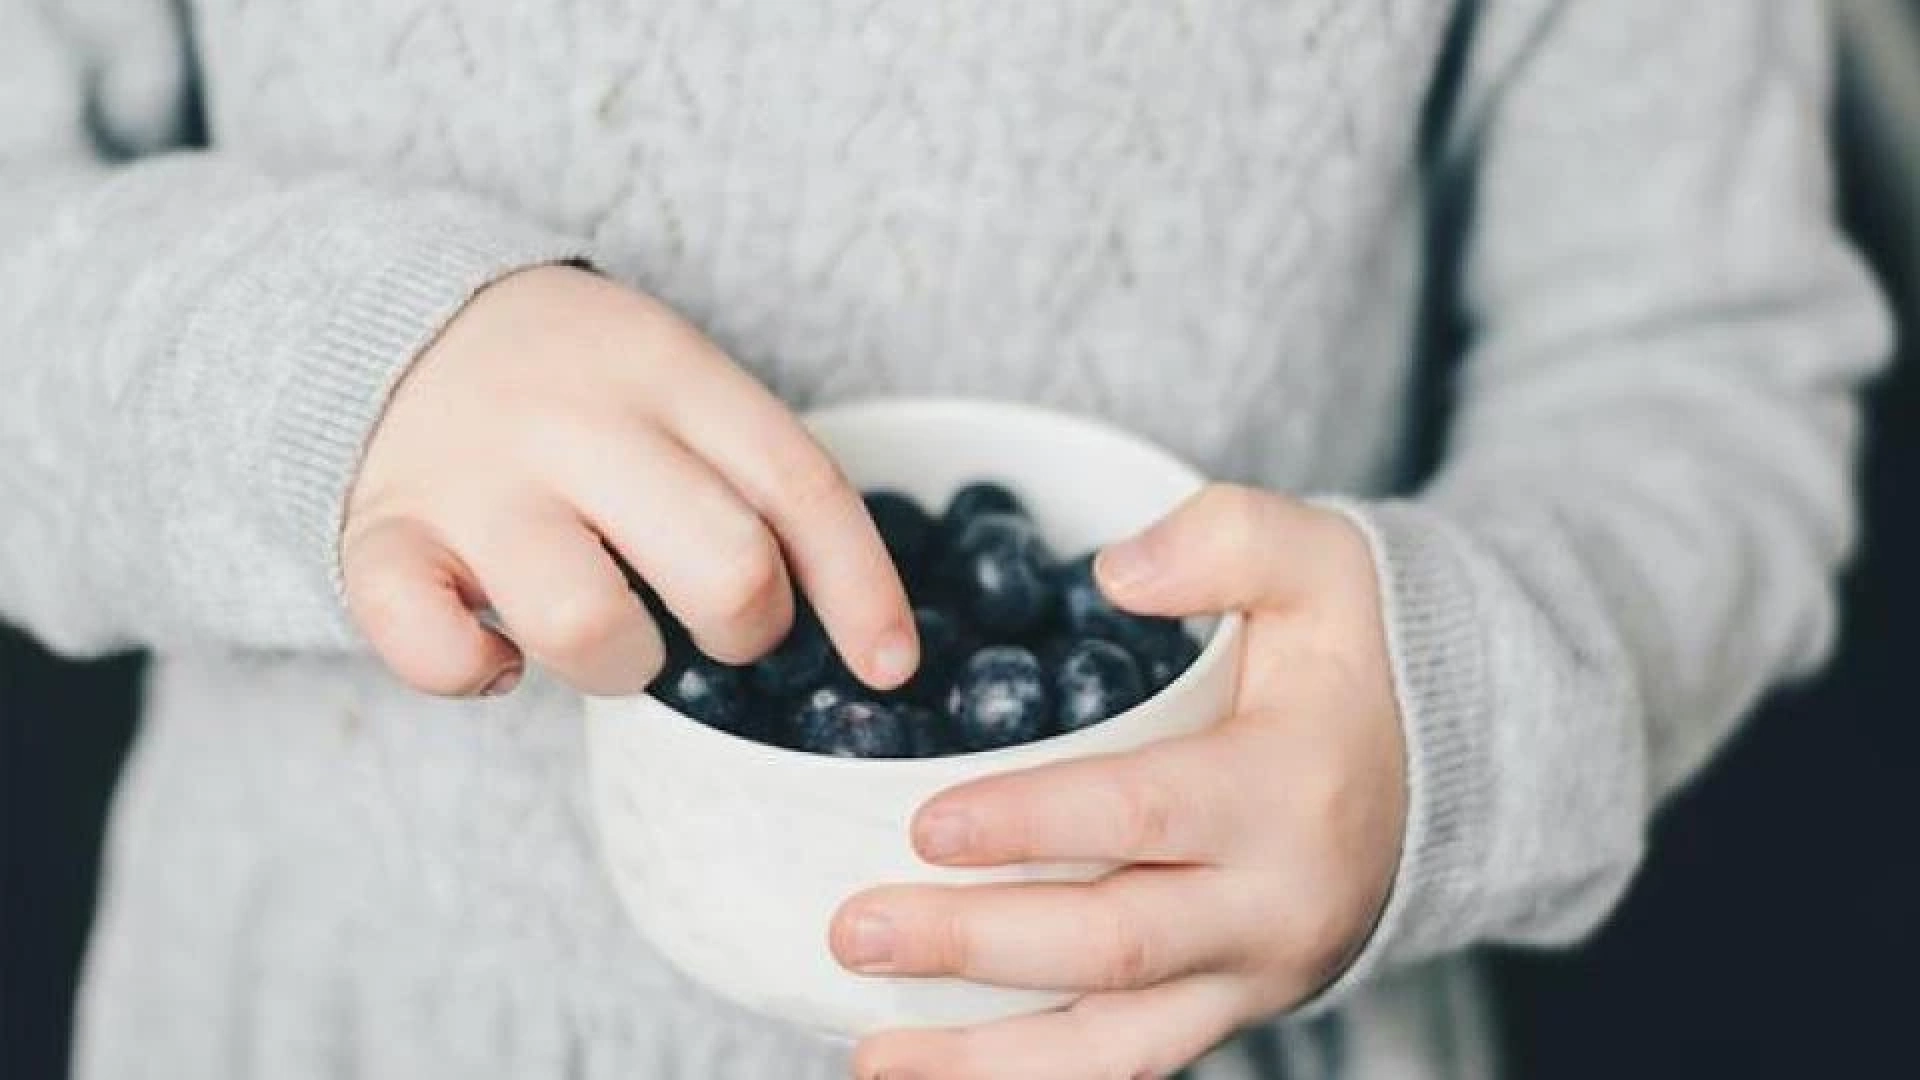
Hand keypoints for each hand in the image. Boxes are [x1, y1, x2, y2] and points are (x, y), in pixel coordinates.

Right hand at [341, 265, 916, 696]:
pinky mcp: (380, 537)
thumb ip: (751, 472)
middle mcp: (576, 419)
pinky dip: (474, 673)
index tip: (891, 664)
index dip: (862, 591)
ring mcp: (472, 479)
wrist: (395, 319)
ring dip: (623, 668)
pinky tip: (498, 655)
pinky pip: (434, 648)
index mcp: (668, 369)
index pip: (800, 487)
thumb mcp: (676, 380)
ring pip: (589, 626)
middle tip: (718, 623)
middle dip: (746, 631)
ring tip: (610, 638)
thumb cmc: (578, 388)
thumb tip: (865, 631)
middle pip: (724, 570)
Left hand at [832, 485, 1406, 1079]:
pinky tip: (937, 1071)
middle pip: (1111, 946)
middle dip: (974, 947)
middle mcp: (1275, 905)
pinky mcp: (1232, 1010)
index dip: (1033, 824)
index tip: (923, 824)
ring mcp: (1255, 976)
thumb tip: (1114, 574)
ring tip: (873, 1052)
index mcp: (1287, 791)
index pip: (1143, 816)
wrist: (1455, 769)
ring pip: (1116, 1045)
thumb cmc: (1357, 660)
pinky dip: (1034, 1078)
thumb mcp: (1322, 563)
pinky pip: (1130, 1065)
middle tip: (854, 930)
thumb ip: (1228, 539)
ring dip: (989, 1058)